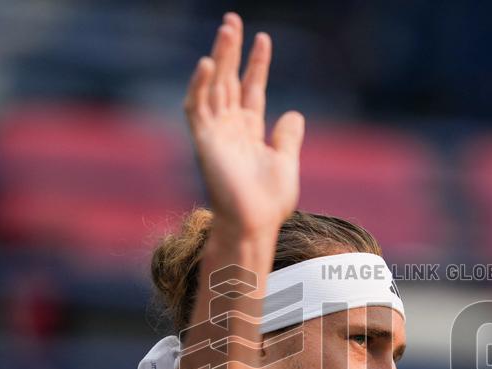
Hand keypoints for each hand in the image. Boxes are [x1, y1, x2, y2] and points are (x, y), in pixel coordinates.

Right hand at [183, 13, 303, 234]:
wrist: (255, 224)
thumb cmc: (269, 202)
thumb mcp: (286, 163)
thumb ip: (288, 137)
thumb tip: (294, 113)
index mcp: (249, 131)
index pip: (251, 88)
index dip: (256, 64)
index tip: (263, 39)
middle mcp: (230, 128)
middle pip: (229, 80)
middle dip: (231, 50)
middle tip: (233, 20)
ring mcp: (215, 133)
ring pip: (214, 86)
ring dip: (219, 58)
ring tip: (227, 29)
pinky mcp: (204, 142)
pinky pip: (197, 108)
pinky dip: (199, 86)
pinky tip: (207, 64)